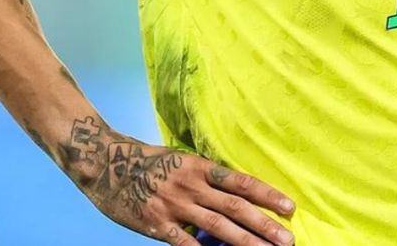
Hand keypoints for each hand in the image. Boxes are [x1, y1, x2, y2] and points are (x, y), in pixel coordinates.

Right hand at [64, 122, 295, 245]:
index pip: (241, 182)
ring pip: (217, 228)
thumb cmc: (148, 161)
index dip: (266, 195)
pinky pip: (184, 244)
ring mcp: (175, 206)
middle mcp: (192, 185)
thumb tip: (231, 195)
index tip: (289, 207)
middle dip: (264, 225)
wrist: (107, 162)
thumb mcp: (180, 160)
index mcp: (200, 166)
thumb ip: (204, 178)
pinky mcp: (157, 224)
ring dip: (245, 242)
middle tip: (288, 240)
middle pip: (235, 208)